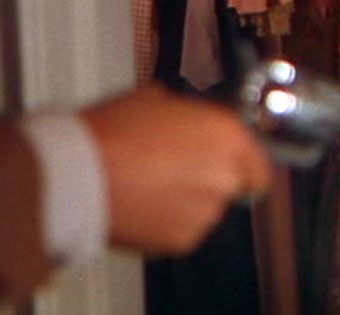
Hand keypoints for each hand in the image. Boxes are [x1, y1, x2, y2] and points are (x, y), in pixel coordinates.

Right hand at [82, 86, 271, 254]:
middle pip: (233, 186)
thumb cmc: (114, 132)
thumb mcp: (159, 102)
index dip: (244, 166)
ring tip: (152, 187)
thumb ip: (189, 117)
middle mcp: (226, 173)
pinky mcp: (184, 238)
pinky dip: (168, 224)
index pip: (259, 163)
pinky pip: (184, 232)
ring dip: (188, 202)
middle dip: (209, 181)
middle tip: (176, 173)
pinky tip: (144, 205)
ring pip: (207, 209)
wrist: (80, 172)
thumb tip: (186, 121)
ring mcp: (207, 209)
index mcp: (228, 134)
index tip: (230, 168)